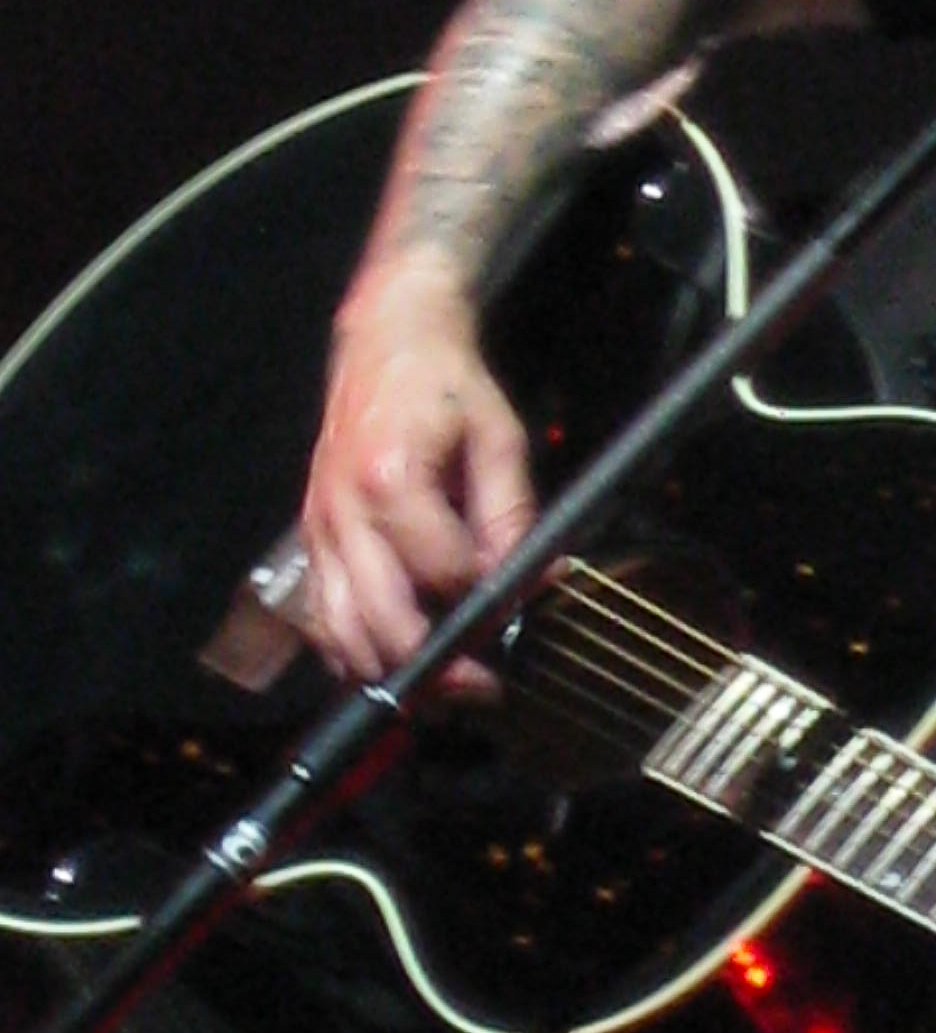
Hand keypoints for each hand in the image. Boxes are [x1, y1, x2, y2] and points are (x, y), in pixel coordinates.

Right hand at [300, 261, 535, 686]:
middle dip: (434, 667)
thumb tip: (529, 582)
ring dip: (388, 673)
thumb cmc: (446, 386)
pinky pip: (320, 617)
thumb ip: (511, 514)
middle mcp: (343, 511)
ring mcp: (318, 528)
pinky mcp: (309, 539)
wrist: (384, 341)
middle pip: (381, 620)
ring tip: (440, 691)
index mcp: (391, 478)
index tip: (516, 612)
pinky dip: (351, 652)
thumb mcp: (499, 438)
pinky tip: (392, 664)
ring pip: (339, 632)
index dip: (483, 602)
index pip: (441, 572)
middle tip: (483, 688)